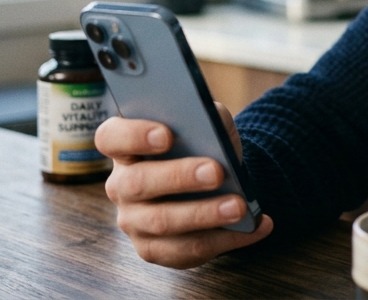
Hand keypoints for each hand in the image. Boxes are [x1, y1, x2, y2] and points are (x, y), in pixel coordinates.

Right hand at [94, 102, 273, 267]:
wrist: (214, 181)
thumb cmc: (202, 146)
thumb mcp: (207, 124)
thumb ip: (207, 117)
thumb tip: (214, 122)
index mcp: (125, 147)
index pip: (111, 137)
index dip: (133, 135)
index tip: (166, 135)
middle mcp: (121, 185)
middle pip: (138, 183)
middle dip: (179, 177)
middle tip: (217, 171)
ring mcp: (134, 221)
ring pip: (163, 222)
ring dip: (205, 213)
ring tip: (241, 206)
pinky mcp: (154, 249)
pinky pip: (188, 249)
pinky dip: (227, 238)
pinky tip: (257, 226)